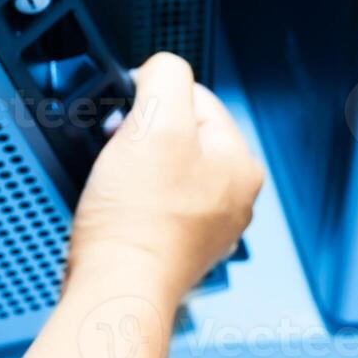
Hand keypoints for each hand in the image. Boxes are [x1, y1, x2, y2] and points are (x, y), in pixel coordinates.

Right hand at [0, 54, 262, 357]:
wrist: (116, 287)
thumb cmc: (139, 219)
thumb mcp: (157, 120)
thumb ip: (165, 75)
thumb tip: (158, 71)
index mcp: (240, 163)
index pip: (194, 96)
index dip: (152, 98)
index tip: (127, 119)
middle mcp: (231, 196)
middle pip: (177, 132)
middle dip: (141, 134)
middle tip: (120, 154)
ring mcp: (204, 225)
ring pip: (161, 167)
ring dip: (133, 167)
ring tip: (117, 184)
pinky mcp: (172, 245)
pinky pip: (150, 202)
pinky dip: (130, 199)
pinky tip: (118, 209)